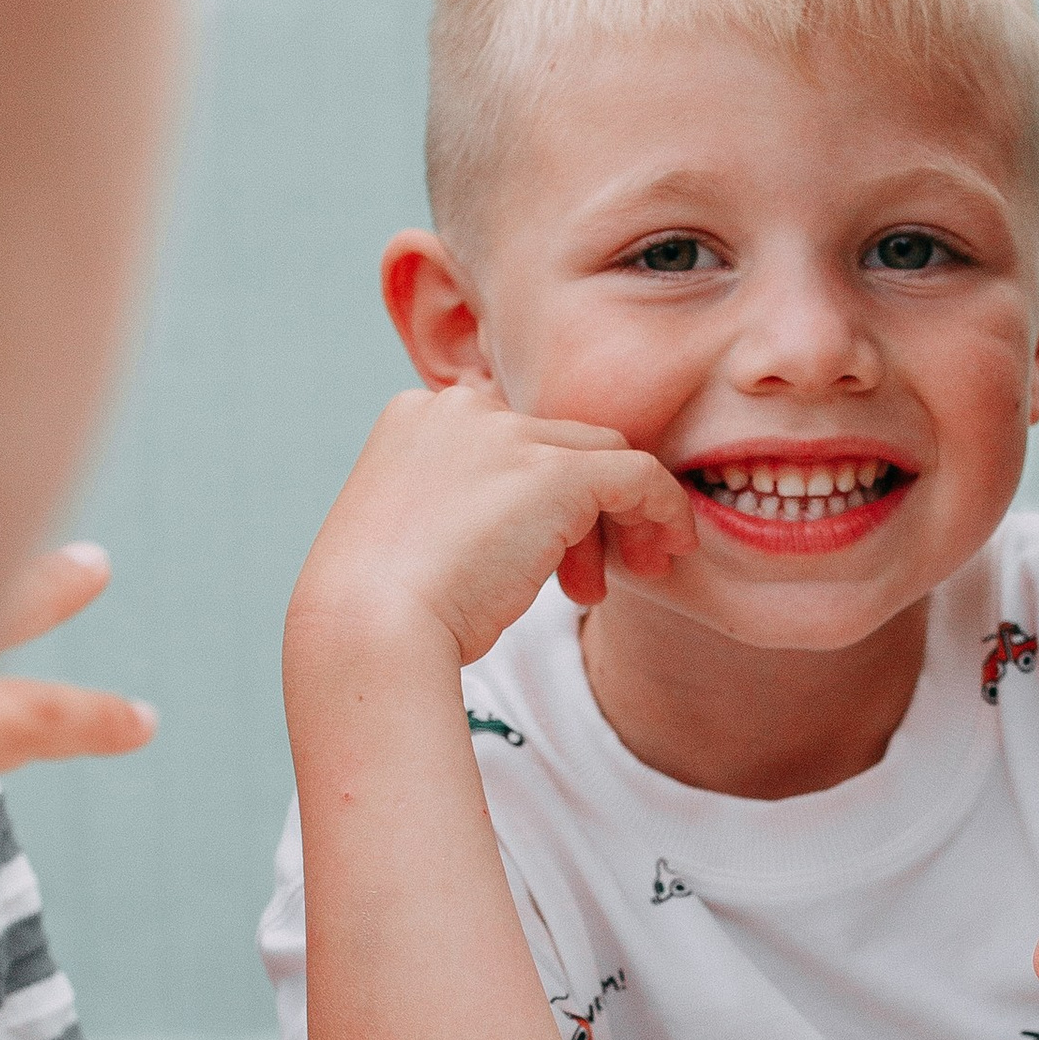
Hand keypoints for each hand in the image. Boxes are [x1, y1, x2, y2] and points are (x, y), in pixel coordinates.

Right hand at [287, 387, 694, 676]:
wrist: (368, 630)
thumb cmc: (378, 610)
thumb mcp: (413, 538)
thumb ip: (461, 508)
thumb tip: (518, 533)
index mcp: (416, 416)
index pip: (506, 438)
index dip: (534, 499)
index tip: (542, 558)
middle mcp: (461, 409)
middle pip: (555, 445)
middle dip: (576, 515)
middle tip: (581, 584)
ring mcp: (508, 436)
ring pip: (598, 457)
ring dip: (613, 521)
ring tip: (599, 590)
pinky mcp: (555, 472)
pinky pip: (637, 475)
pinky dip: (662, 508)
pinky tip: (670, 548)